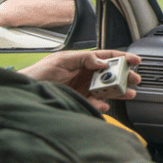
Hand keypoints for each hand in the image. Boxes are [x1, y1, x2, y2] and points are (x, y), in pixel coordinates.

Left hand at [18, 50, 141, 111]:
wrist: (27, 92)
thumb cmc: (40, 73)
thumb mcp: (62, 60)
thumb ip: (83, 58)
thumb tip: (101, 62)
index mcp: (84, 61)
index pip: (107, 57)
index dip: (122, 57)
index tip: (135, 60)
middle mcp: (86, 74)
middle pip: (111, 74)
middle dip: (124, 76)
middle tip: (134, 79)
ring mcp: (85, 88)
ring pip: (107, 89)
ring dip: (118, 92)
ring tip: (128, 93)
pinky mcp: (81, 101)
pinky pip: (96, 103)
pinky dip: (102, 105)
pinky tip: (104, 104)